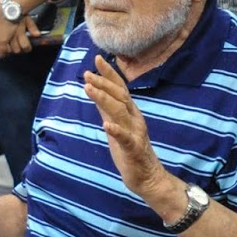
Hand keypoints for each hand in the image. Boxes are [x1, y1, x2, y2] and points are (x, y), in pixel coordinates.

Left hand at [84, 54, 177, 203]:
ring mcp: (135, 133)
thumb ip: (107, 109)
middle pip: (120, 96)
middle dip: (103, 83)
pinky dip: (116, 130)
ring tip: (89, 88)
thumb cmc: (130, 151)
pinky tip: (106, 124)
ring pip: (119, 112)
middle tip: (87, 73)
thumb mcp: (116, 126)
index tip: (97, 59)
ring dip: (104, 99)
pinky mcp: (134, 150)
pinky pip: (125, 138)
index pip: (120, 88)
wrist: (148, 177)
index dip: (109, 73)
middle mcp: (134, 118)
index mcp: (130, 112)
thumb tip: (95, 90)